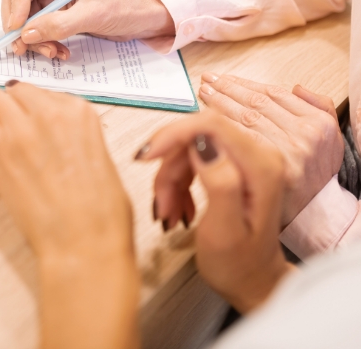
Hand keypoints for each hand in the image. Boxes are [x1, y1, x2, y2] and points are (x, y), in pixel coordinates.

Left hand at [0, 82, 139, 348]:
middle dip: (14, 106)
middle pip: (18, 91)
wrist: (83, 242)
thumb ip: (74, 135)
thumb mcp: (99, 157)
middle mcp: (50, 112)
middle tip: (11, 127)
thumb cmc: (100, 211)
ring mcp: (21, 127)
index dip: (36, 109)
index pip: (46, 94)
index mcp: (80, 112)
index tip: (32, 121)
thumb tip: (54, 134)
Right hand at [1, 0, 173, 59]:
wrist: (148, 17)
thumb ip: (58, 24)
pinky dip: (43, 42)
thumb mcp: (93, 15)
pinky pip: (38, 28)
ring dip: (32, 38)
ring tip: (51, 51)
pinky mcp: (58, 13)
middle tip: (24, 46)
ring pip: (25, 16)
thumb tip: (26, 34)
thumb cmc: (128, 5)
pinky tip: (58, 51)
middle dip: (20, 24)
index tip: (17, 26)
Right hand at [139, 112, 294, 312]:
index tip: (145, 156)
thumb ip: (219, 183)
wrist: (252, 281)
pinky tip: (177, 205)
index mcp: (261, 166)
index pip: (210, 125)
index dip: (173, 134)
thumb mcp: (224, 230)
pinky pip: (192, 157)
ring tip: (168, 212)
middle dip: (169, 167)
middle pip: (195, 135)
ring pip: (189, 147)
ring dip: (170, 178)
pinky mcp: (233, 161)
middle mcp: (257, 153)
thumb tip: (202, 143)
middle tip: (161, 203)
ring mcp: (245, 156)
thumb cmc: (239, 264)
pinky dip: (177, 181)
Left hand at [198, 74, 343, 225]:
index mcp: (317, 124)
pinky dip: (217, 126)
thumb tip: (297, 88)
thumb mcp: (330, 140)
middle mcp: (302, 136)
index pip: (273, 95)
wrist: (308, 221)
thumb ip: (318, 109)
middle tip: (207, 81)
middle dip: (227, 89)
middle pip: (255, 104)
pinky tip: (205, 120)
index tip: (224, 78)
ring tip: (203, 93)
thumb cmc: (313, 177)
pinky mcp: (263, 170)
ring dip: (219, 103)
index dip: (245, 84)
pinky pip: (234, 139)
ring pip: (243, 118)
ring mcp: (283, 153)